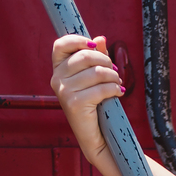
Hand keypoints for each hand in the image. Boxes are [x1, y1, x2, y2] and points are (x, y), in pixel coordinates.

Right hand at [50, 34, 122, 163]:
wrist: (95, 138)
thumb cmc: (95, 106)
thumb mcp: (93, 79)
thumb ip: (94, 58)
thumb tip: (100, 38)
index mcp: (57, 70)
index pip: (61, 44)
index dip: (78, 39)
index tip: (95, 46)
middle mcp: (56, 79)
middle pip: (84, 56)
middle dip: (105, 60)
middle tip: (115, 71)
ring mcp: (64, 92)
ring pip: (95, 72)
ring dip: (112, 76)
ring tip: (118, 82)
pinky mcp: (74, 103)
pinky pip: (100, 88)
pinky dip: (114, 88)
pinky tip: (118, 92)